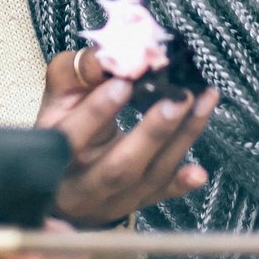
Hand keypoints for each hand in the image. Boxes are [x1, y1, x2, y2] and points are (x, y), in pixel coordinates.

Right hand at [39, 49, 213, 227]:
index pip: (73, 136)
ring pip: (150, 175)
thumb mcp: (56, 99)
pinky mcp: (137, 201)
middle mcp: (83, 184)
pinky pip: (162, 194)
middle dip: (152, 132)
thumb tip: (104, 57)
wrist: (64, 183)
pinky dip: (181, 183)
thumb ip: (73, 74)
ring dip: (182, 138)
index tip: (123, 82)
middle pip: (119, 166)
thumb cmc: (63, 126)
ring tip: (204, 101)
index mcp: (55, 154)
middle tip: (179, 97)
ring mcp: (114, 198)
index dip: (97, 111)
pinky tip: (199, 172)